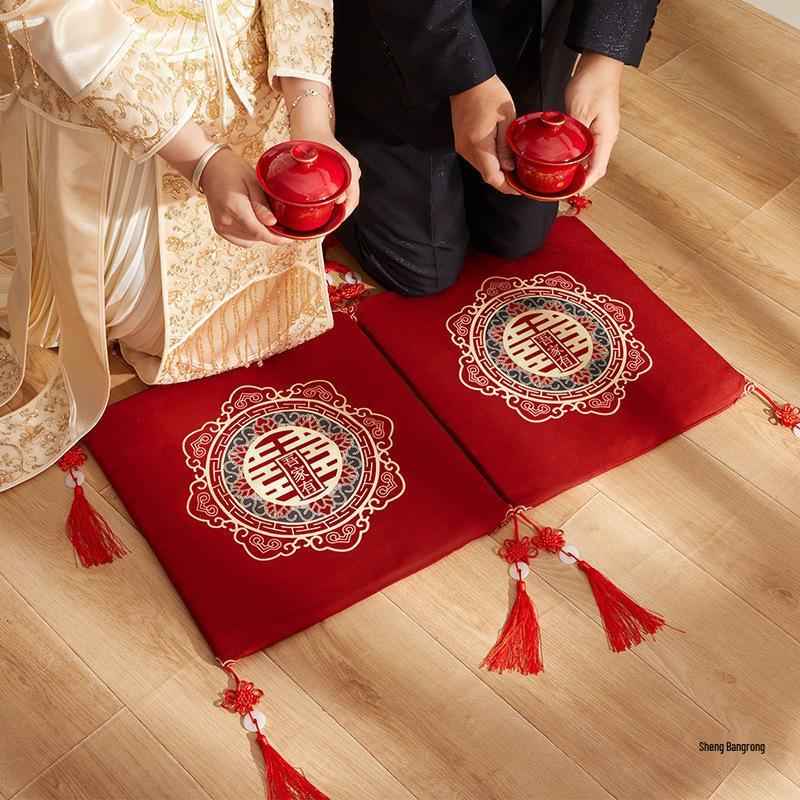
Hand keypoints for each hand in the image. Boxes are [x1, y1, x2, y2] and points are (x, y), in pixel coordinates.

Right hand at [200, 147, 288, 246]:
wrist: (210, 168)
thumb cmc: (233, 170)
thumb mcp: (253, 182)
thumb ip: (262, 204)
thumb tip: (272, 223)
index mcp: (234, 206)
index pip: (259, 232)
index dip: (276, 239)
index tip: (290, 239)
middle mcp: (225, 220)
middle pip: (256, 237)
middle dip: (270, 232)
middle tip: (276, 218)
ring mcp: (221, 226)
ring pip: (250, 240)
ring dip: (259, 232)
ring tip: (260, 214)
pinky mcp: (220, 229)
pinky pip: (241, 240)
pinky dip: (250, 234)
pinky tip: (251, 220)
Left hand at [292, 129, 360, 220]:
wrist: (310, 127)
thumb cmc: (311, 144)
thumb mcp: (316, 165)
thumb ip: (327, 183)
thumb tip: (337, 201)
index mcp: (351, 170)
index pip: (353, 201)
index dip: (344, 215)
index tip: (333, 223)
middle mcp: (353, 170)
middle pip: (350, 198)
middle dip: (339, 211)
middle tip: (326, 221)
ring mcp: (349, 169)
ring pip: (346, 193)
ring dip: (336, 204)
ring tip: (324, 213)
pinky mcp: (342, 168)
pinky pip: (342, 187)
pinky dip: (334, 196)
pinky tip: (323, 201)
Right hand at [450, 75, 518, 194]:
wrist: (467, 80)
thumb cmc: (488, 93)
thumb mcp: (506, 117)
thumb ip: (507, 145)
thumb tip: (510, 167)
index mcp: (478, 143)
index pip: (492, 176)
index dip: (506, 186)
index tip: (519, 188)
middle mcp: (467, 149)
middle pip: (486, 175)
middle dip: (503, 179)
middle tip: (520, 177)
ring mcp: (462, 147)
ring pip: (481, 168)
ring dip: (496, 170)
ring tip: (512, 166)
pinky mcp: (461, 143)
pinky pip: (476, 159)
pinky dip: (488, 162)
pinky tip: (500, 156)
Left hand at [564, 51, 623, 190]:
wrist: (599, 64)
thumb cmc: (593, 83)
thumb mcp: (579, 111)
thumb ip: (574, 135)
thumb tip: (566, 155)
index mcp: (606, 137)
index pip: (597, 170)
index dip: (584, 184)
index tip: (570, 192)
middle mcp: (606, 138)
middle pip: (594, 168)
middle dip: (579, 182)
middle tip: (561, 190)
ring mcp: (602, 133)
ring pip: (590, 160)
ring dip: (578, 171)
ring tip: (561, 179)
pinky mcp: (595, 128)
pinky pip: (587, 149)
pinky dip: (577, 159)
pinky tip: (564, 161)